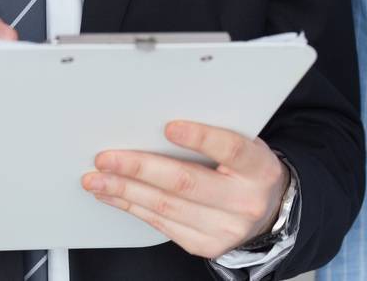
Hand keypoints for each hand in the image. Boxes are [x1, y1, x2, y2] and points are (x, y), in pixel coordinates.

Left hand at [82, 121, 289, 258]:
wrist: (268, 211)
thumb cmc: (248, 169)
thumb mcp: (246, 144)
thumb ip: (216, 133)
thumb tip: (161, 121)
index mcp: (259, 168)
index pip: (231, 149)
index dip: (200, 137)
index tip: (168, 126)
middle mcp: (244, 201)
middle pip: (186, 183)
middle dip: (140, 168)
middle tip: (106, 158)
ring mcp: (224, 228)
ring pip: (166, 207)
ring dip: (125, 190)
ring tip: (98, 178)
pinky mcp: (205, 245)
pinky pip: (161, 225)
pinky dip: (133, 207)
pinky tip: (114, 195)